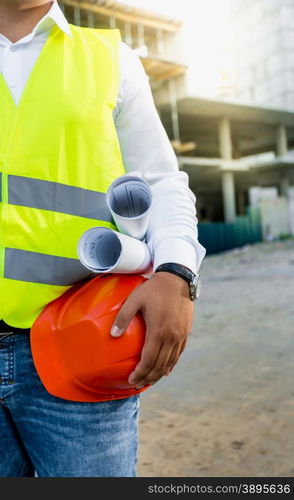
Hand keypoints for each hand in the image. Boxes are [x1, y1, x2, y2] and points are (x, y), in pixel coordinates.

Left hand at [110, 272, 193, 386]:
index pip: (148, 360)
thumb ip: (123, 317)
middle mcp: (171, 337)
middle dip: (148, 377)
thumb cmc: (154, 289)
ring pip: (170, 362)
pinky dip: (171, 365)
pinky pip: (178, 354)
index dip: (140, 373)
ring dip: (159, 374)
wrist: (178, 279)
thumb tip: (112, 335)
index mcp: (158, 331)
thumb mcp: (135, 299)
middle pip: (159, 365)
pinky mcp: (186, 332)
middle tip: (137, 384)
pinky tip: (166, 370)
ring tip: (148, 380)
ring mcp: (180, 336)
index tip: (131, 379)